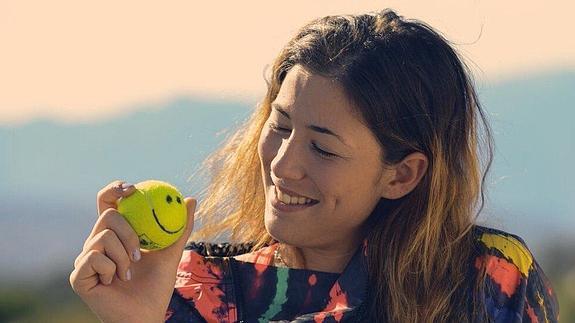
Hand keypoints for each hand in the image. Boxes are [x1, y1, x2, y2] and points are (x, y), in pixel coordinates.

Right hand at [69, 180, 195, 322]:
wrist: (146, 315)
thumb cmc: (157, 286)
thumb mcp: (171, 252)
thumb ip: (180, 227)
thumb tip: (191, 199)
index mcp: (115, 234)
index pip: (108, 203)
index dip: (114, 189)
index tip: (132, 189)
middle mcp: (96, 244)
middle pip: (107, 215)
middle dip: (129, 232)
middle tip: (140, 253)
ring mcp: (85, 259)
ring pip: (102, 237)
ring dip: (124, 256)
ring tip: (129, 273)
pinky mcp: (78, 276)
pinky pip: (93, 257)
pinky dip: (111, 269)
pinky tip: (114, 282)